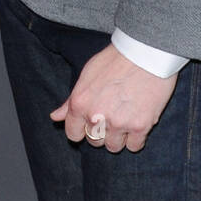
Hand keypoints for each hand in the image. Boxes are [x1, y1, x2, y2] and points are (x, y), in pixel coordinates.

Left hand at [50, 43, 177, 152]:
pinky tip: (137, 122)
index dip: (81, 129)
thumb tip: (55, 117)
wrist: (145, 53)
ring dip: (118, 136)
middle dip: (101, 131)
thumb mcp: (86, 75)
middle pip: (94, 141)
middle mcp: (96, 116)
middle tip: (111, 115)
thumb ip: (70, 100)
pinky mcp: (140, 127)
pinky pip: (134, 146)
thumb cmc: (115, 60)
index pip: (73, 134)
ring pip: (114, 147)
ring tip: (125, 117)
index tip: (89, 123)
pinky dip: (136, 138)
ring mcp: (118, 124)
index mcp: (80, 103)